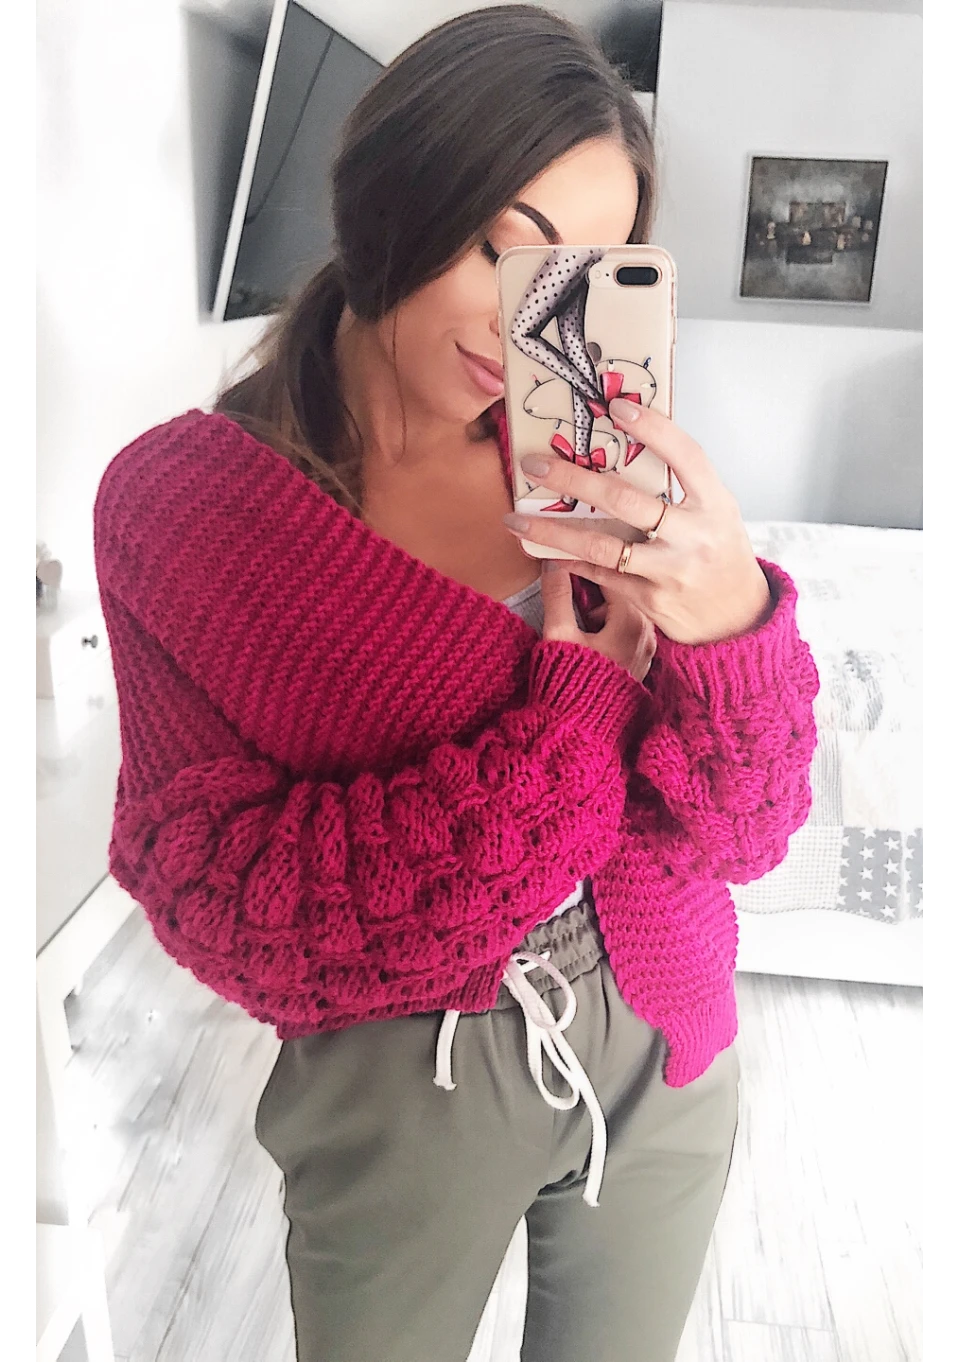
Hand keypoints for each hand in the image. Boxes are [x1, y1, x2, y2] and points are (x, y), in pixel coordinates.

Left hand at [504, 399, 772, 644]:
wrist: (736, 619)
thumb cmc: (720, 554)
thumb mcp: (716, 512)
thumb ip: (681, 485)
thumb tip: (629, 443)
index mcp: (714, 504)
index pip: (686, 456)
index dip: (654, 429)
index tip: (616, 408)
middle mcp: (693, 536)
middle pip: (626, 500)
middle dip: (574, 480)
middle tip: (535, 465)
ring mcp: (670, 571)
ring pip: (601, 546)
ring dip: (552, 531)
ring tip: (515, 519)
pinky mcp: (650, 600)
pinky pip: (600, 575)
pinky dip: (570, 561)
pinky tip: (544, 550)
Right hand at [541, 560, 656, 682]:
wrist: (582, 729)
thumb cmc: (569, 682)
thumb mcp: (558, 635)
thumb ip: (557, 596)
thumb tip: (554, 565)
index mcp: (630, 621)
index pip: (612, 575)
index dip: (587, 565)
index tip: (569, 560)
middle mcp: (647, 632)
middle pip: (624, 592)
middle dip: (597, 589)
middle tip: (573, 594)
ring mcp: (647, 649)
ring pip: (627, 612)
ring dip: (605, 609)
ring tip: (583, 624)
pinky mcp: (642, 663)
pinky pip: (630, 631)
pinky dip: (613, 626)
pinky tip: (594, 639)